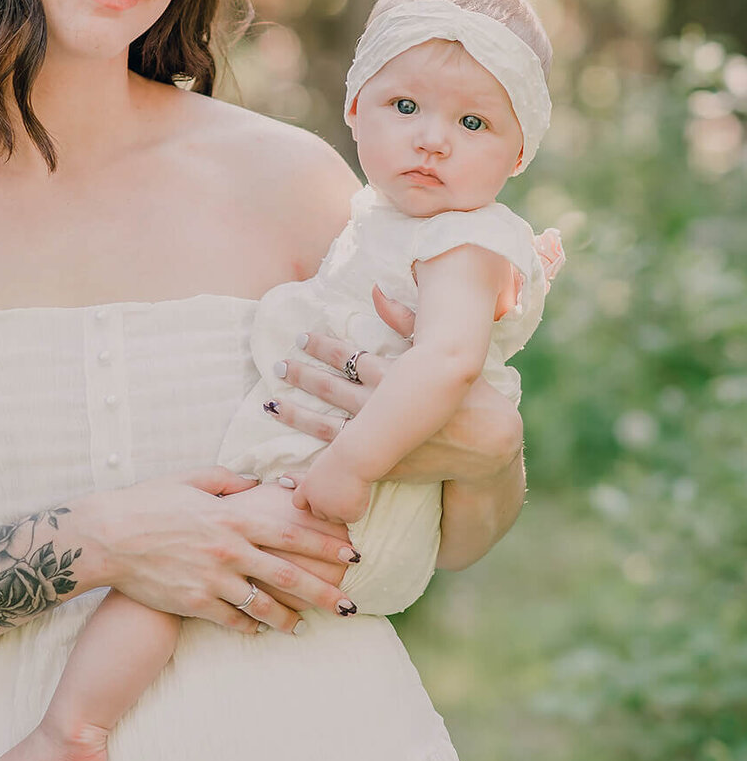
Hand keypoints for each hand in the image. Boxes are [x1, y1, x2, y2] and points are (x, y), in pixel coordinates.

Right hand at [90, 468, 358, 634]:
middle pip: (288, 575)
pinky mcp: (194, 603)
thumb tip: (255, 482)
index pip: (291, 533)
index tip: (353, 554)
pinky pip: (231, 620)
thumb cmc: (147, 502)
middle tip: (350, 604)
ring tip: (307, 627)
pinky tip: (262, 631)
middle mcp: (229, 551)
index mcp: (233, 518)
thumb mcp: (190, 479)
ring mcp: (212, 580)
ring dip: (290, 619)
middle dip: (324, 591)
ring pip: (264, 606)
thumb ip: (228, 481)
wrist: (107, 537)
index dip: (326, 544)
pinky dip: (250, 627)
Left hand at [268, 284, 519, 485]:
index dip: (322, 346)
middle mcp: (382, 406)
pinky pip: (340, 465)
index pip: (349, 356)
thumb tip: (377, 291)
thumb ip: (406, 320)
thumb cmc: (470, 394)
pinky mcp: (382, 465)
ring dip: (297, 414)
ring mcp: (380, 439)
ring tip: (272, 403)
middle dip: (302, 375)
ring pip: (327, 424)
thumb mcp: (439, 352)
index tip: (300, 337)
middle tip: (279, 365)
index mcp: (395, 376)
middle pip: (331, 388)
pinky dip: (312, 467)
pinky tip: (286, 469)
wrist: (487, 446)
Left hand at [292, 450, 370, 525]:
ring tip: (350, 491)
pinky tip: (359, 494)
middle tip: (340, 491)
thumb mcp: (317, 467)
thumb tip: (283, 478)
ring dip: (342, 509)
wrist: (355, 459)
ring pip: (336, 517)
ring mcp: (331, 511)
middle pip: (318, 513)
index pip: (299, 502)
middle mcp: (316, 502)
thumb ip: (301, 478)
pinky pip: (352, 517)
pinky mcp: (347, 516)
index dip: (309, 500)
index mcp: (306, 488)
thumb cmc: (339, 457)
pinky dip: (357, 509)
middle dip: (328, 508)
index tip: (319, 495)